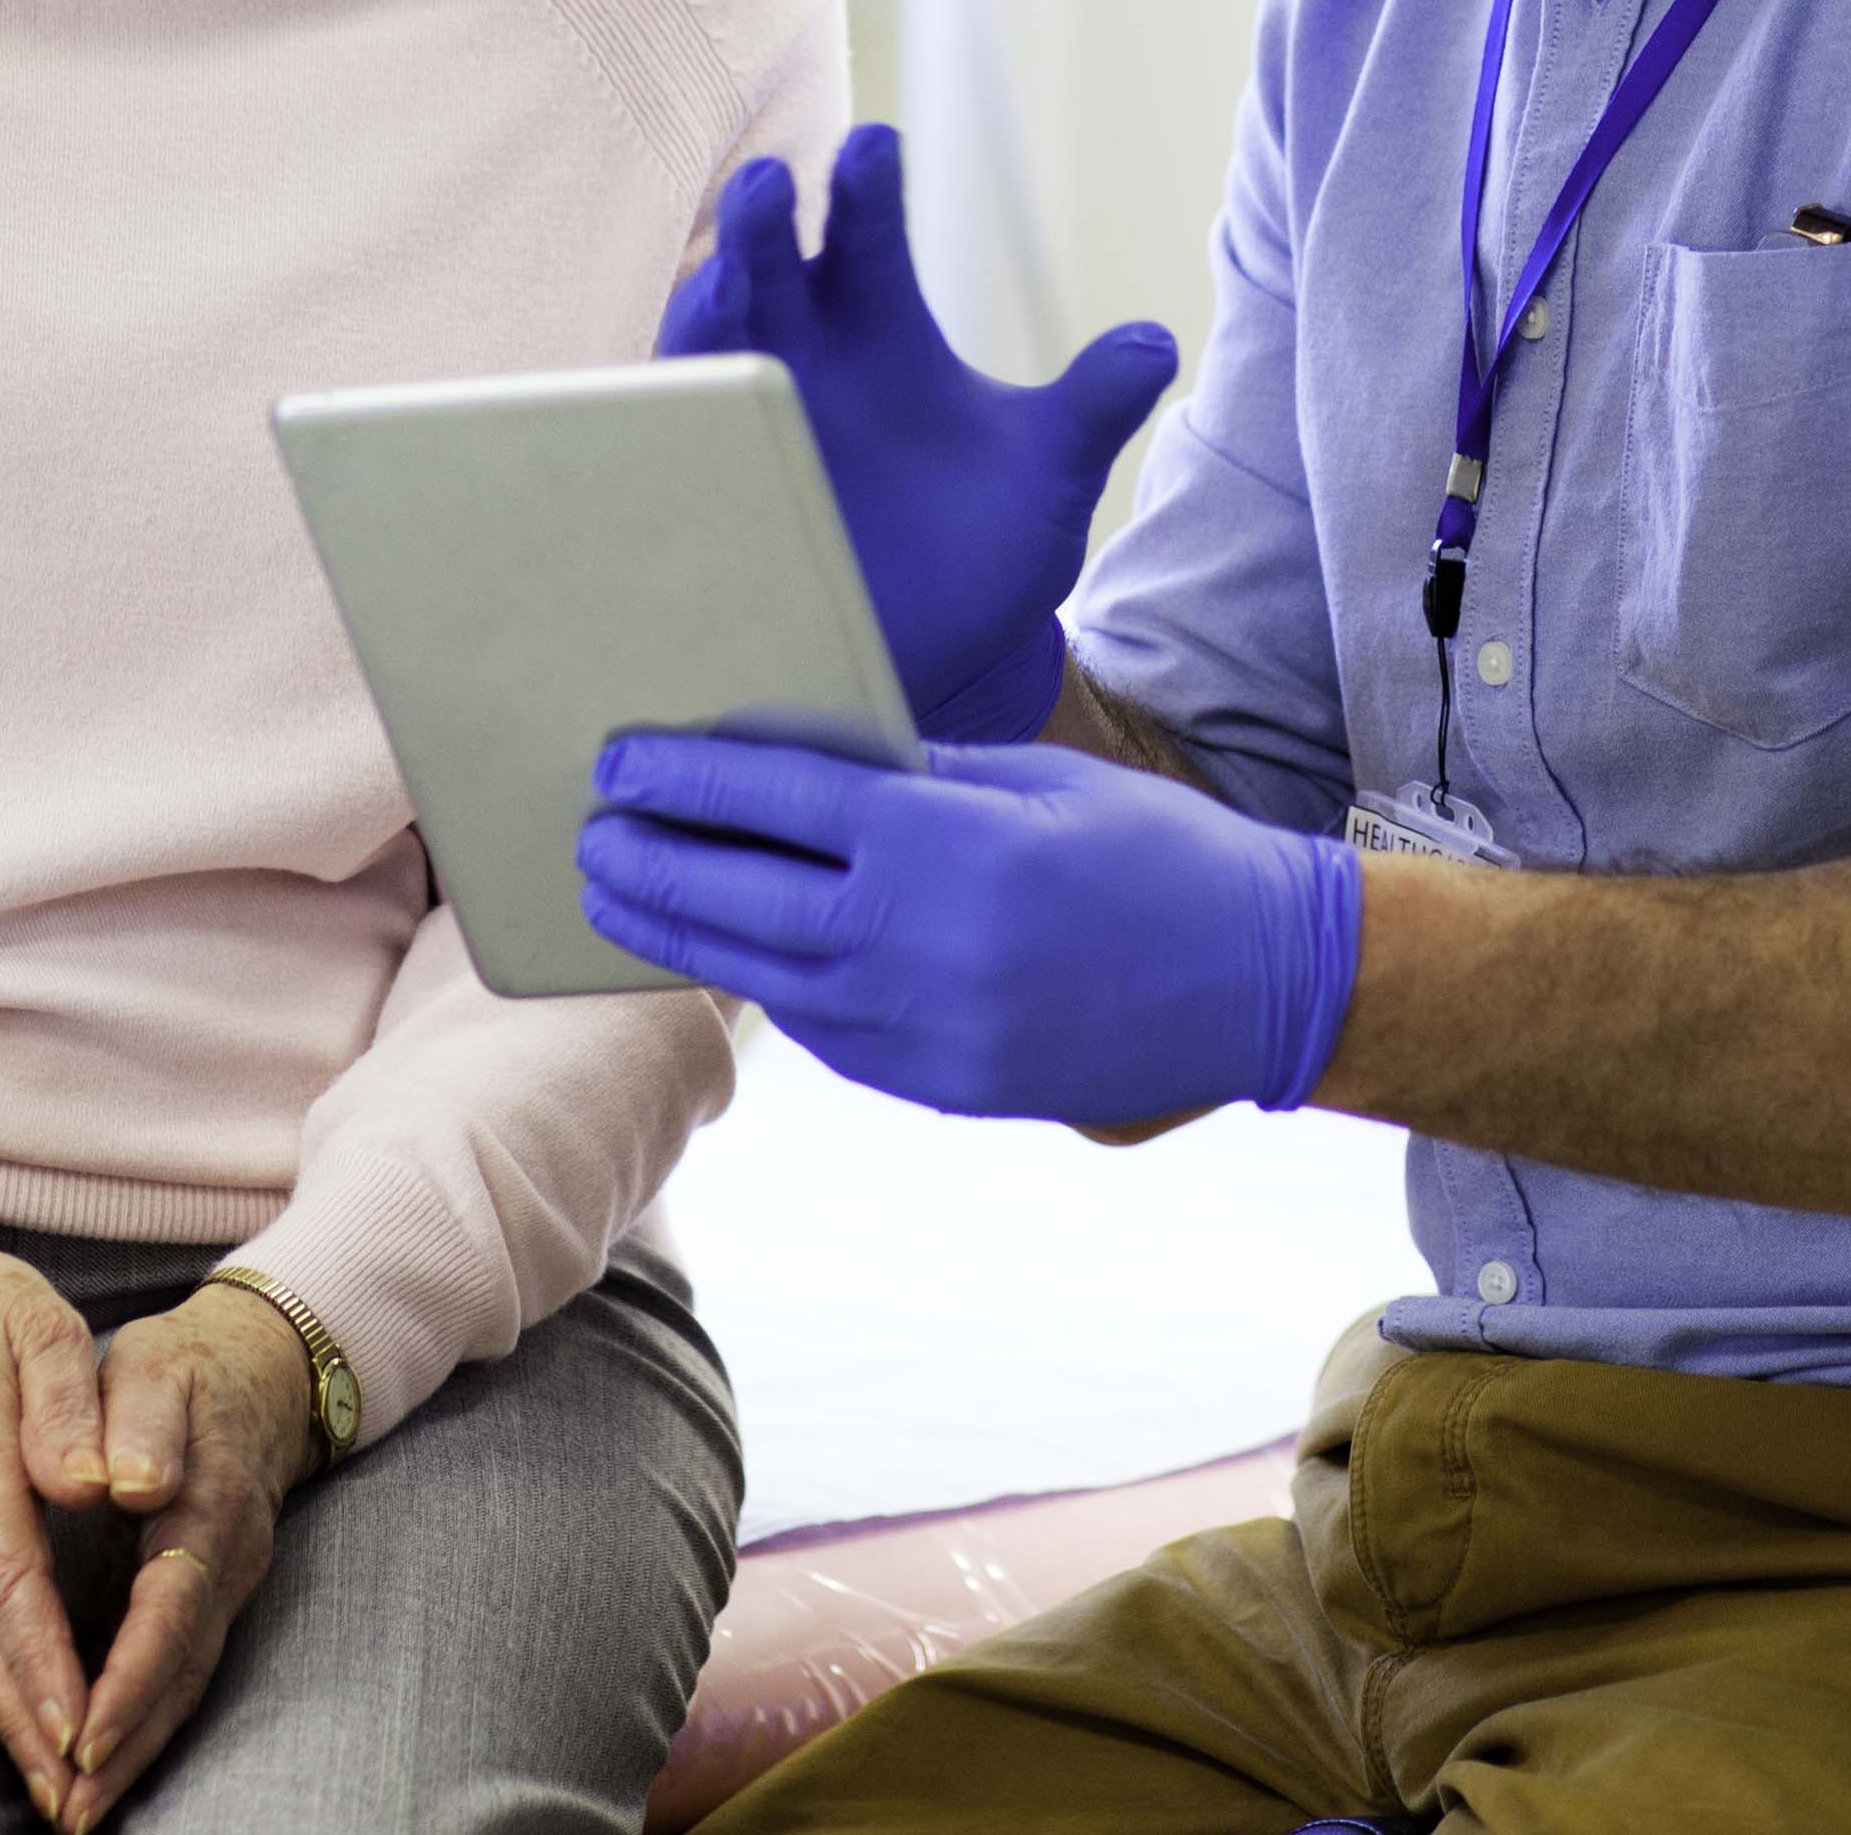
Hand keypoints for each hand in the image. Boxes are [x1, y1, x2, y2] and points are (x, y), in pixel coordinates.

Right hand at [0, 1195, 110, 1815]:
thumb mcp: (30, 1319)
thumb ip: (63, 1401)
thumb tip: (91, 1487)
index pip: (10, 1575)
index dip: (42, 1658)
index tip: (80, 1728)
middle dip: (26, 1723)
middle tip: (73, 1803)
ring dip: (9, 1717)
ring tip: (57, 1793)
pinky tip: (26, 1722)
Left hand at [58, 1284, 324, 1822]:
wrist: (262, 1367)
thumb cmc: (186, 1367)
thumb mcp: (158, 1367)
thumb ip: (143, 1420)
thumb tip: (136, 1482)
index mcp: (206, 1504)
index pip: (168, 1608)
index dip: (128, 1679)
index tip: (82, 1734)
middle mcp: (227, 1559)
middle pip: (181, 1671)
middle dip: (127, 1746)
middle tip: (70, 1810)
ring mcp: (227, 1583)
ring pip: (185, 1683)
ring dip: (135, 1751)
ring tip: (79, 1809)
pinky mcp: (214, 1596)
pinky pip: (183, 1671)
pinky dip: (147, 1724)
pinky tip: (108, 1762)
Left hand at [578, 732, 1360, 1126]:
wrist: (1261, 981)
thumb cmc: (1155, 853)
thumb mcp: (1035, 781)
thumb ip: (914, 779)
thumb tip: (801, 770)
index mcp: (946, 845)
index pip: (776, 803)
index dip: (686, 779)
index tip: (620, 762)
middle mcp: (922, 943)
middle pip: (744, 900)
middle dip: (653, 866)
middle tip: (588, 835)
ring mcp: (930, 1030)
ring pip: (768, 980)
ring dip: (684, 938)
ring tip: (620, 902)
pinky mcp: (943, 1088)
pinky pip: (828, 1033)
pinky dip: (771, 990)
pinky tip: (731, 959)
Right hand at [662, 125, 1179, 742]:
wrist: (923, 666)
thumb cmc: (973, 550)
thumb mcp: (1044, 478)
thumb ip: (1090, 408)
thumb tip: (1154, 344)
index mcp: (877, 323)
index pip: (869, 233)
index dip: (867, 187)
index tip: (876, 148)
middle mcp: (799, 354)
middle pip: (770, 264)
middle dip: (764, 223)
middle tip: (774, 184)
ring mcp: (744, 421)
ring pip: (706, 342)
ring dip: (706, 305)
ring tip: (719, 283)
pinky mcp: (706, 492)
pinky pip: (672, 447)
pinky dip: (668, 423)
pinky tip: (676, 405)